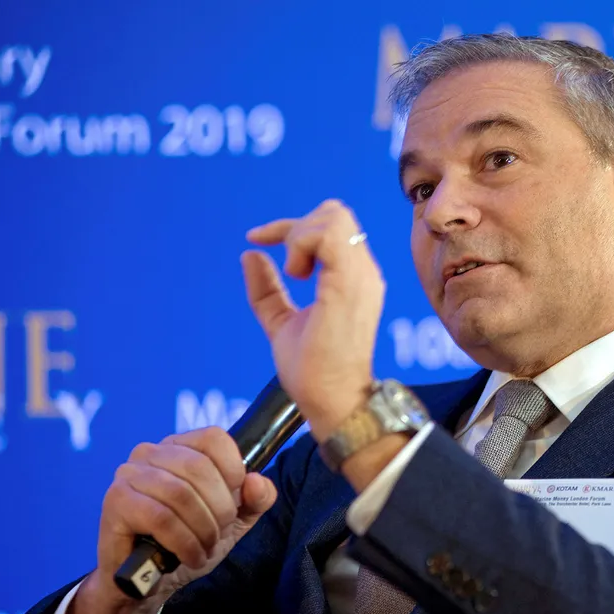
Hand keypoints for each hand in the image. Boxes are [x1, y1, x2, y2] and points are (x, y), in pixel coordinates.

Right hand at [63, 427, 277, 613]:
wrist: (146, 582)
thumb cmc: (188, 542)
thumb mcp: (233, 521)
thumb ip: (256, 500)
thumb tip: (258, 481)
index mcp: (179, 447)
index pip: (214, 438)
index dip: (233, 471)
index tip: (234, 503)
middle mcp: (150, 452)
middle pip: (200, 467)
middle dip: (220, 509)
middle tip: (218, 535)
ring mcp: (129, 474)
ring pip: (181, 494)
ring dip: (203, 529)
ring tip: (204, 548)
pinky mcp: (115, 501)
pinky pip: (160, 518)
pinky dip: (184, 542)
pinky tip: (189, 556)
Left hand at [242, 199, 384, 440]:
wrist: (331, 400)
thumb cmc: (313, 370)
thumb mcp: (281, 321)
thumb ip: (268, 290)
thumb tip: (250, 255)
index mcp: (352, 279)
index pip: (331, 226)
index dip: (290, 227)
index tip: (257, 240)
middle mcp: (363, 272)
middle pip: (335, 213)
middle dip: (297, 226)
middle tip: (285, 266)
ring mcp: (360, 276)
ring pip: (333, 217)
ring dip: (300, 236)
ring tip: (293, 274)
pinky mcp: (349, 283)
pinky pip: (329, 234)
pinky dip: (302, 244)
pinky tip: (295, 274)